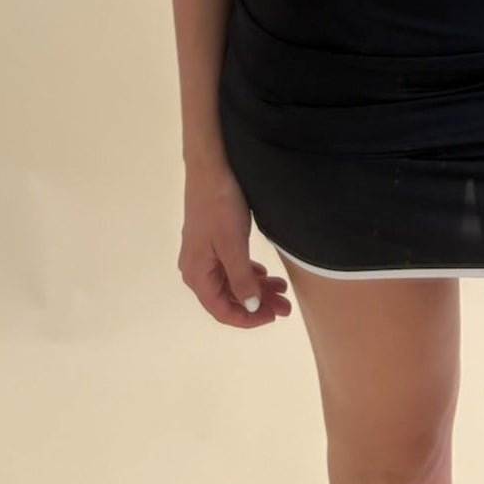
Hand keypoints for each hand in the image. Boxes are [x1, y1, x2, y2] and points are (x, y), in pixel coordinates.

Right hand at [179, 161, 292, 328]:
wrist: (212, 165)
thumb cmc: (221, 205)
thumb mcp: (233, 245)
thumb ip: (241, 278)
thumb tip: (249, 307)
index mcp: (197, 274)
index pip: (222, 310)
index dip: (248, 318)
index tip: (274, 316)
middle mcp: (197, 267)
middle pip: (229, 297)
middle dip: (258, 303)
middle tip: (286, 305)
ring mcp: (204, 253)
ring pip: (232, 280)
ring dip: (257, 287)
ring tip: (282, 289)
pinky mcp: (213, 239)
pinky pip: (231, 265)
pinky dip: (250, 272)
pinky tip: (265, 273)